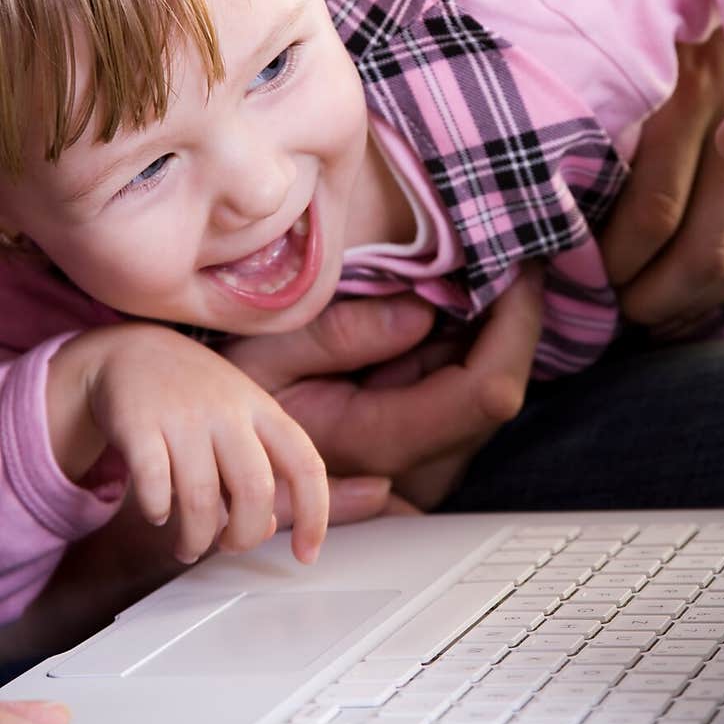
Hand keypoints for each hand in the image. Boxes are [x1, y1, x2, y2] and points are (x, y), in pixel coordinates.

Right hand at [49, 324, 327, 566]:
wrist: (129, 352)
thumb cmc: (193, 395)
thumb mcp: (238, 423)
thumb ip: (258, 472)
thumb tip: (270, 529)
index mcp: (262, 409)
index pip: (306, 465)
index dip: (314, 515)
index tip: (306, 554)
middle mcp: (228, 410)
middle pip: (255, 489)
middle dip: (245, 535)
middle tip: (229, 546)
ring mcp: (183, 415)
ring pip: (200, 497)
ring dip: (196, 538)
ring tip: (188, 547)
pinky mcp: (138, 423)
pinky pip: (153, 485)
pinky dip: (157, 512)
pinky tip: (157, 514)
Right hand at [223, 268, 543, 509]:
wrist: (206, 462)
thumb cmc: (227, 403)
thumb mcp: (268, 356)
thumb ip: (343, 336)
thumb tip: (421, 313)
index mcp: (379, 442)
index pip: (488, 391)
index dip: (516, 325)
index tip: (517, 266)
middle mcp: (415, 471)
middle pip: (501, 390)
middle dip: (505, 318)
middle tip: (490, 252)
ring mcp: (423, 470)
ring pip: (487, 394)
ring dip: (484, 331)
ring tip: (458, 273)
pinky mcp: (421, 458)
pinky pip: (464, 399)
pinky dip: (463, 350)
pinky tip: (438, 311)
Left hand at [598, 29, 723, 327]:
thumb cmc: (662, 21)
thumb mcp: (623, 54)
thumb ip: (600, 119)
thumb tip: (551, 201)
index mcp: (690, 89)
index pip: (656, 208)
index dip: (617, 257)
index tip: (578, 274)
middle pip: (706, 244)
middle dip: (652, 292)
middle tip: (608, 307)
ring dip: (691, 298)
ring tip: (642, 312)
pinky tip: (689, 300)